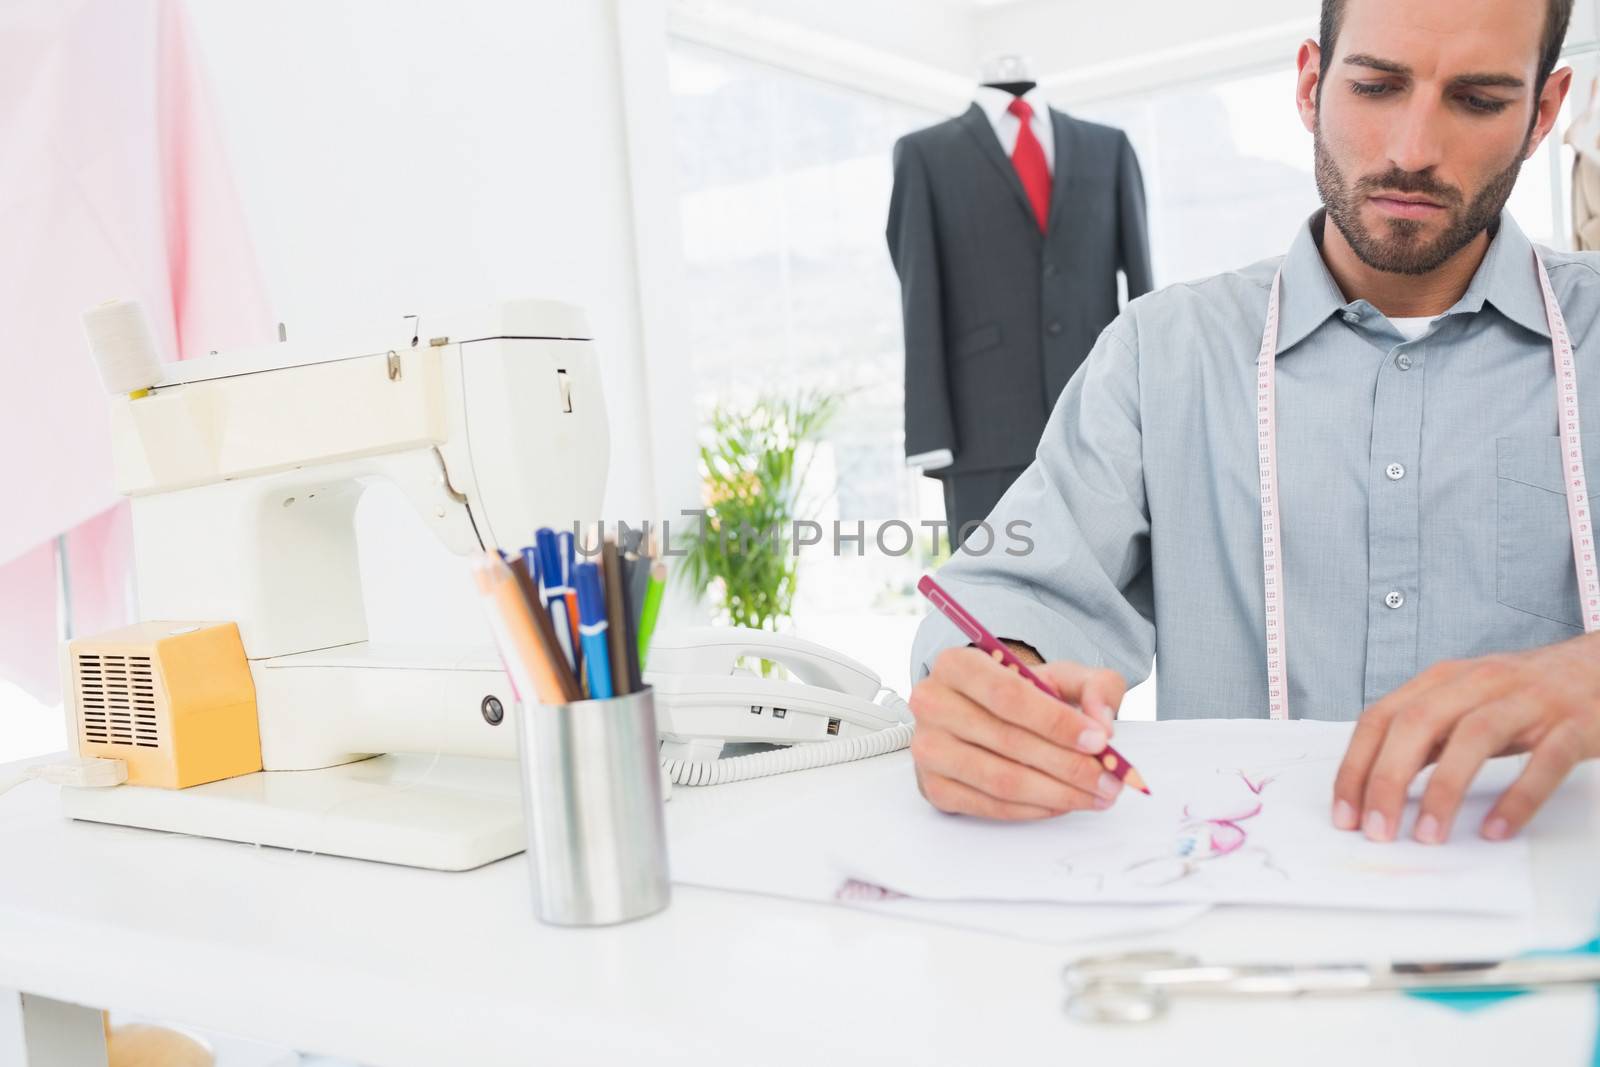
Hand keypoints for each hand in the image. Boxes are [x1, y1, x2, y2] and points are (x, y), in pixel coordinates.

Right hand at [908, 646, 1126, 819]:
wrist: (982, 715)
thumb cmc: (1022, 695)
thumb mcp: (1061, 676)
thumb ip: (1094, 687)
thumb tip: (1102, 724)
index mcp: (957, 664)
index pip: (1008, 696)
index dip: (1057, 721)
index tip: (1099, 740)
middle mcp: (932, 703)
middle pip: (1008, 741)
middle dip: (1068, 765)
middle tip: (1110, 779)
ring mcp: (927, 748)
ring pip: (1001, 779)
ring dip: (1057, 793)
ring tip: (1096, 795)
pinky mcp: (933, 787)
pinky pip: (990, 806)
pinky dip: (1034, 809)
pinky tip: (1063, 803)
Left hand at [1332, 633, 1599, 843]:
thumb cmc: (1523, 693)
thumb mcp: (1462, 703)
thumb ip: (1424, 736)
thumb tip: (1374, 782)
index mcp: (1442, 679)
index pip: (1380, 719)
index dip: (1356, 767)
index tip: (1344, 814)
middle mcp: (1478, 682)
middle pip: (1417, 724)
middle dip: (1388, 780)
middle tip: (1377, 831)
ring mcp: (1528, 701)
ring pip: (1474, 737)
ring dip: (1445, 789)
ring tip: (1428, 835)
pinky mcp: (1574, 723)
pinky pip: (1544, 760)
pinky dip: (1518, 797)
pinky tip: (1497, 830)